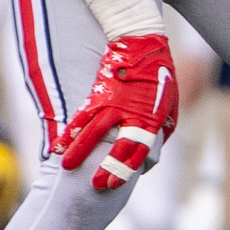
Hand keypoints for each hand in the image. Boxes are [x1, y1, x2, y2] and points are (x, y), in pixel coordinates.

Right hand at [49, 32, 180, 193]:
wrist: (142, 45)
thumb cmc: (160, 75)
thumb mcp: (170, 103)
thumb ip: (162, 127)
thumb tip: (153, 148)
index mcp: (150, 118)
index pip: (139, 148)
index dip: (126, 168)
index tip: (114, 183)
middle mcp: (130, 113)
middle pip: (116, 146)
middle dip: (106, 167)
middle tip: (95, 185)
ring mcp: (112, 104)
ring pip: (92, 132)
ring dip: (78, 151)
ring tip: (66, 166)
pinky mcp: (98, 94)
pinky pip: (81, 117)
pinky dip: (70, 132)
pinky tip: (59, 145)